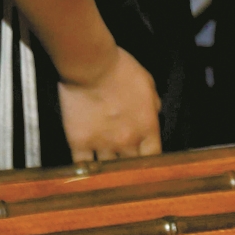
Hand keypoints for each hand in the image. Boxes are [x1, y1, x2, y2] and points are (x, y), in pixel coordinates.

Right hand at [55, 44, 161, 162]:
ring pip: (108, 169)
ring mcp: (102, 144)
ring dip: (108, 168)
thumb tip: (155, 112)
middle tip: (123, 166)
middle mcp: (127, 142)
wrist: (91, 65)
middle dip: (128, 166)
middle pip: (131, 167)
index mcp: (147, 129)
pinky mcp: (80, 142)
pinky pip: (83, 165)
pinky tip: (85, 168)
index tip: (144, 161)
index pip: (153, 158)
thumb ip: (153, 103)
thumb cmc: (119, 68)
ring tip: (104, 169)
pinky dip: (85, 168)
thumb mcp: (147, 82)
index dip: (149, 162)